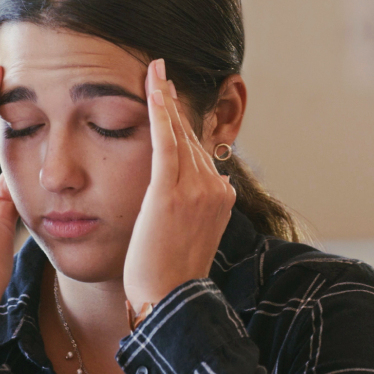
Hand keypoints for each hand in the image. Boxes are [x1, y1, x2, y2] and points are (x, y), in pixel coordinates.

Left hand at [122, 59, 236, 310]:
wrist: (169, 301)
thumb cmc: (170, 277)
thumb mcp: (190, 236)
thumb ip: (194, 209)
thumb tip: (198, 192)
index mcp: (221, 198)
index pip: (199, 153)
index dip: (183, 124)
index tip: (172, 98)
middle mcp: (215, 189)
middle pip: (191, 139)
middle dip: (174, 106)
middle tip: (159, 73)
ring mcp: (196, 189)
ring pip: (180, 135)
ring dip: (165, 101)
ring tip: (155, 72)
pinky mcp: (170, 192)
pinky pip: (165, 141)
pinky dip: (160, 111)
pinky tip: (153, 87)